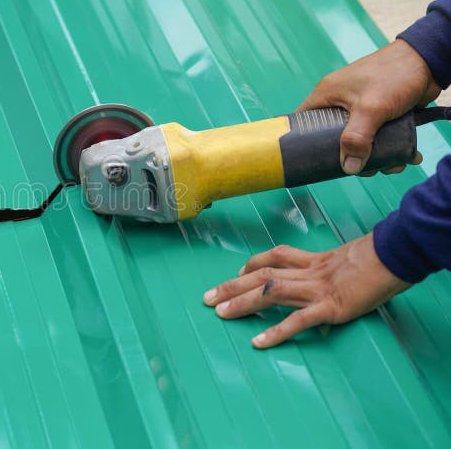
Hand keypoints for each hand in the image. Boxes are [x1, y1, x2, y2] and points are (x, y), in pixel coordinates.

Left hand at [202, 233, 410, 348]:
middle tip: (207, 297)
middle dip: (231, 286)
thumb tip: (315, 277)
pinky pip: (298, 321)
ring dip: (242, 303)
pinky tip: (258, 343)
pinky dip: (276, 331)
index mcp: (312, 260)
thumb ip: (325, 268)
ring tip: (220, 313)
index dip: (252, 264)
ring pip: (270, 293)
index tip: (237, 272)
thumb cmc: (375, 260)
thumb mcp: (345, 259)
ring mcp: (316, 289)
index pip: (274, 257)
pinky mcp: (330, 307)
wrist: (394, 257)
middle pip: (261, 275)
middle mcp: (307, 272)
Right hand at [299, 39, 440, 174]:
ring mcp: (361, 108)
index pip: (303, 122)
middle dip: (350, 157)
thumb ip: (356, 139)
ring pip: (359, 141)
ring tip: (391, 165)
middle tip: (364, 169)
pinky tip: (403, 156)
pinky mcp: (380, 113)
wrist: (429, 61)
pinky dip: (389, 149)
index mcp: (327, 95)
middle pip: (334, 139)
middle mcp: (340, 102)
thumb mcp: (370, 109)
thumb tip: (349, 168)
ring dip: (375, 157)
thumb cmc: (394, 74)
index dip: (303, 143)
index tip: (314, 162)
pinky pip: (378, 137)